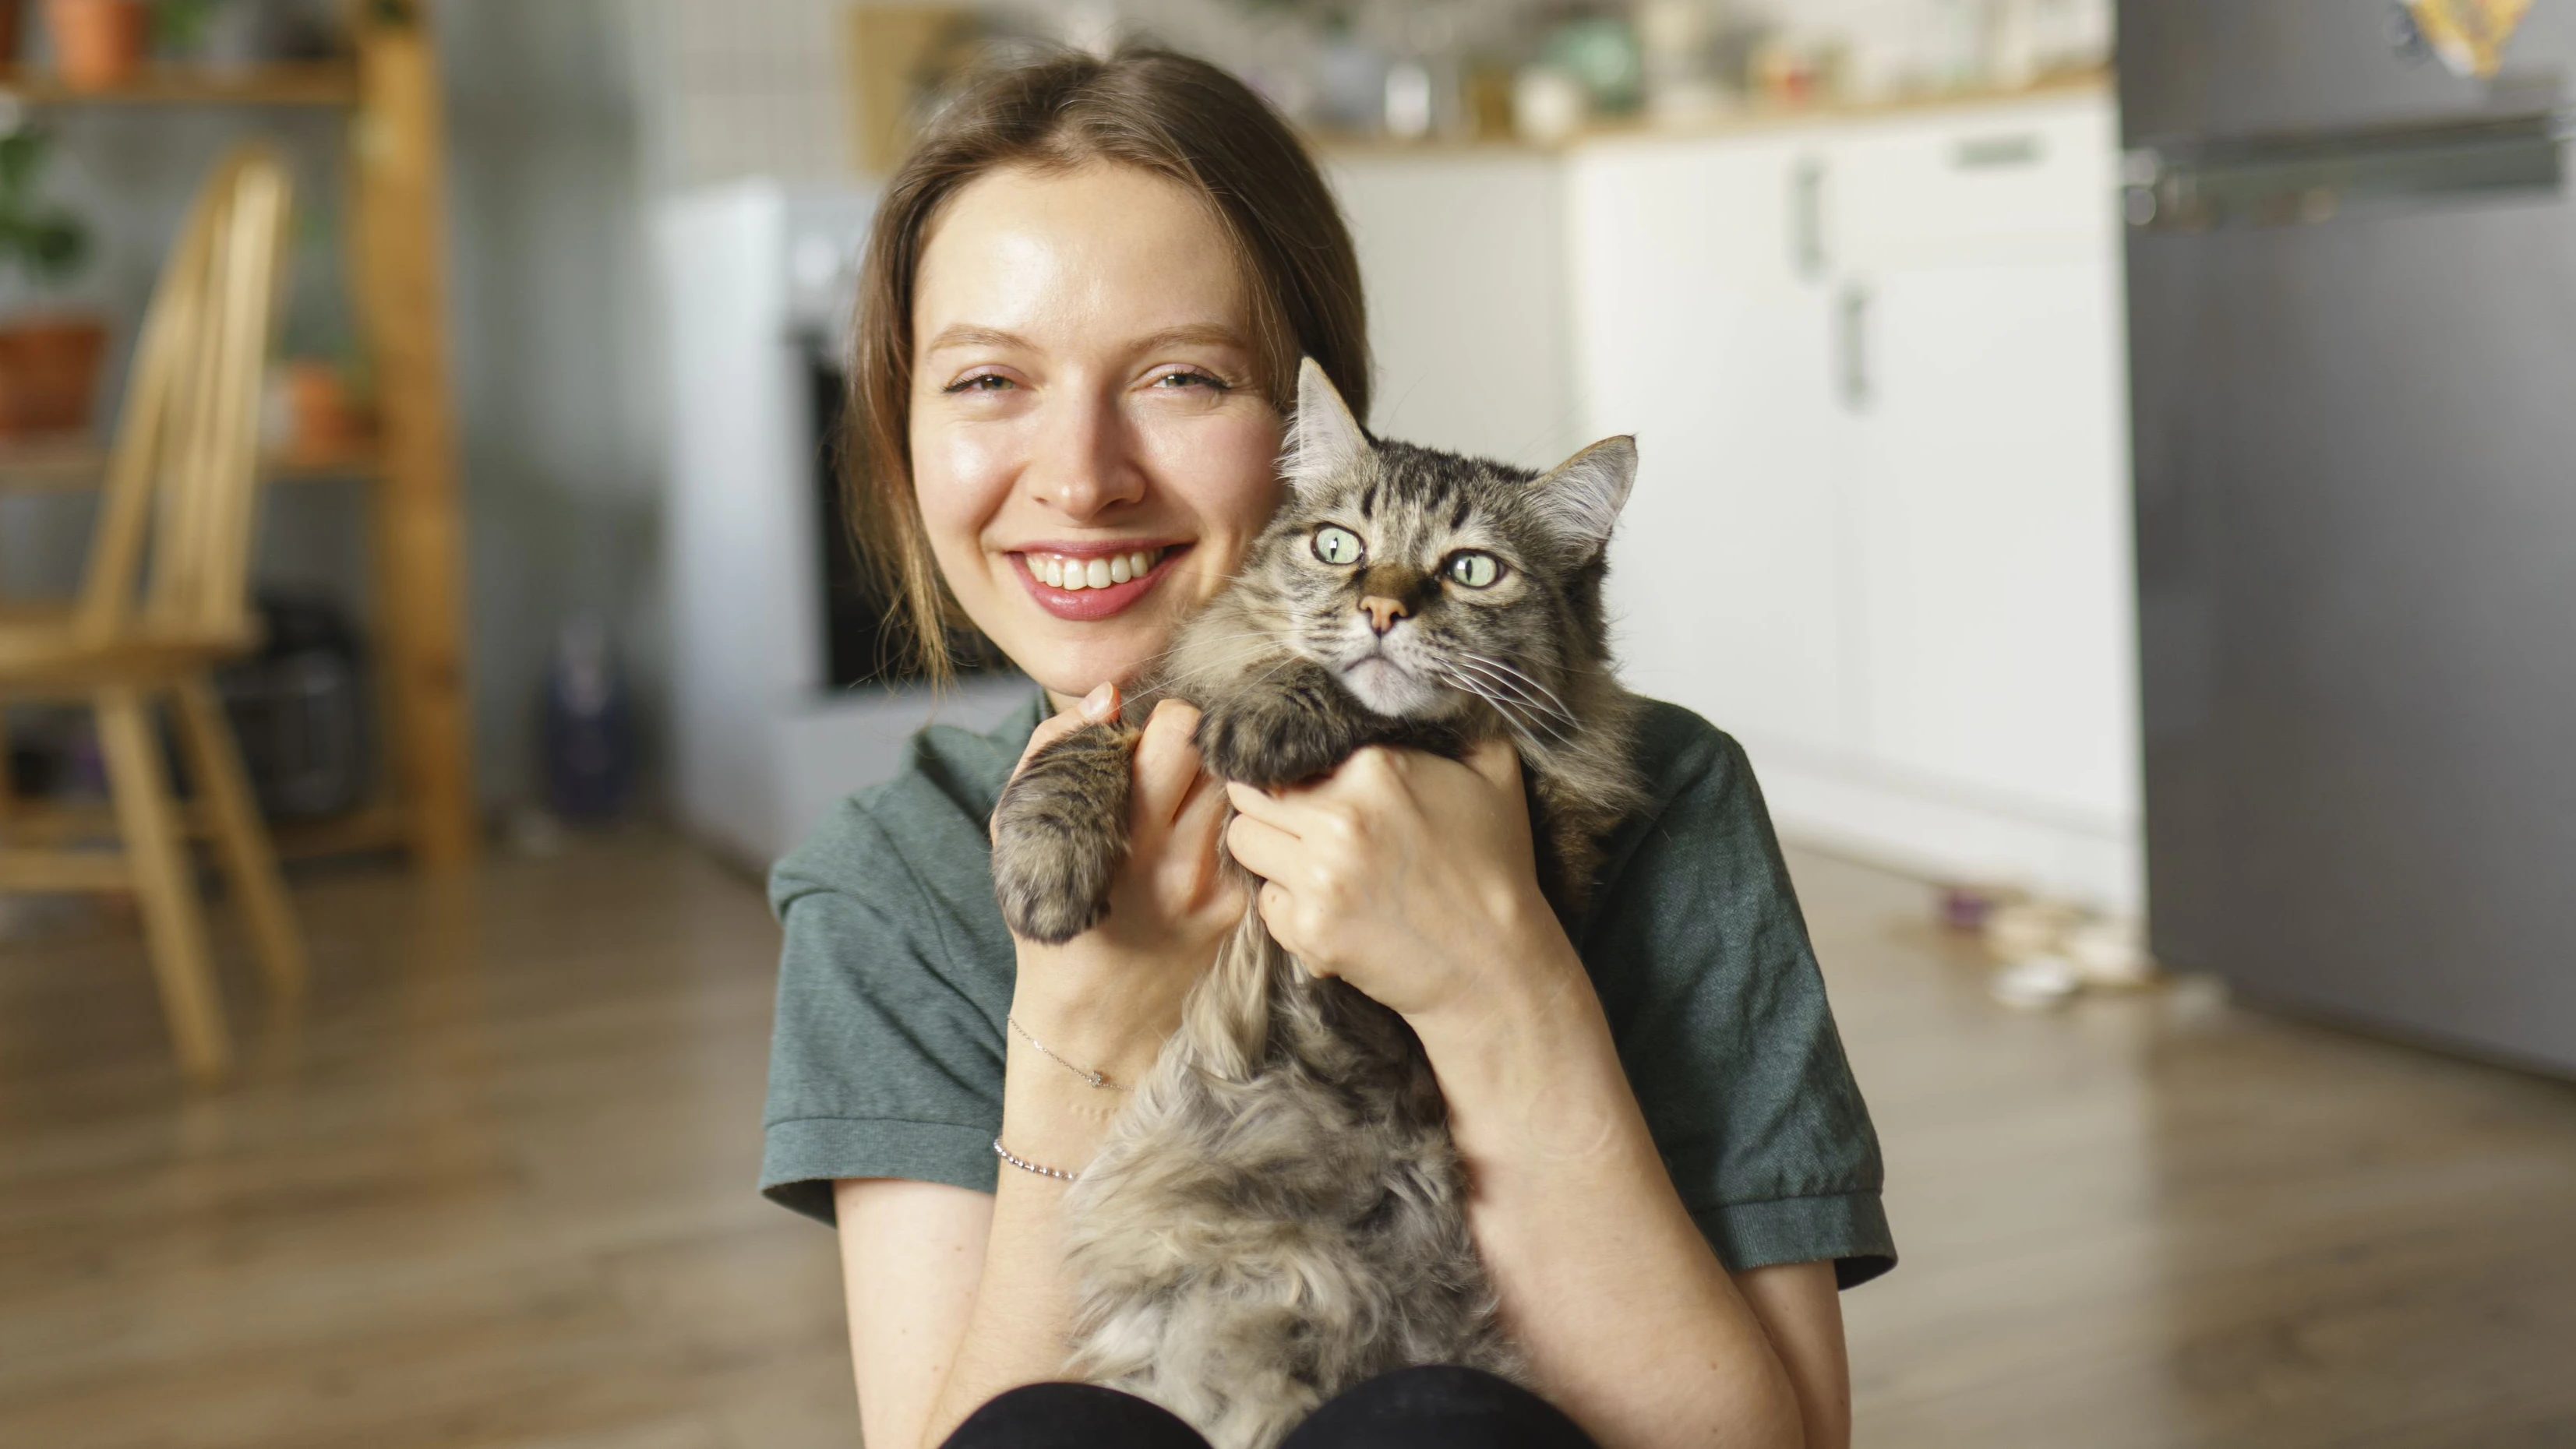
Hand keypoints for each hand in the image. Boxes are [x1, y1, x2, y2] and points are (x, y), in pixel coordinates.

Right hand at [1008, 685, 1239, 1069]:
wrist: (1091, 1018)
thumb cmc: (1050, 911)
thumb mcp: (1022, 828)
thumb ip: (1055, 749)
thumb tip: (1109, 697)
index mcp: (1120, 827)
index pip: (1180, 729)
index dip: (1166, 722)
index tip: (1149, 743)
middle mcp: (1175, 855)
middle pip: (1220, 754)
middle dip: (1199, 746)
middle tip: (1175, 768)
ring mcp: (1213, 884)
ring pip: (1237, 792)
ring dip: (1213, 787)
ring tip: (1181, 809)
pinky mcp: (1236, 907)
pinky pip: (1242, 838)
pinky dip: (1222, 832)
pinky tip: (1192, 852)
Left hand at [1223, 737, 1575, 1023]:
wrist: (1497, 967)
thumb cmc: (1497, 869)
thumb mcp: (1495, 774)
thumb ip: (1454, 720)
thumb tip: (1426, 682)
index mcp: (1375, 767)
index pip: (1286, 745)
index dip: (1287, 760)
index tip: (1298, 776)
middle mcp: (1338, 816)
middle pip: (1249, 791)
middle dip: (1268, 803)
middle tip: (1298, 821)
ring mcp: (1319, 876)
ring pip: (1243, 842)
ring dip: (1268, 849)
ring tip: (1309, 861)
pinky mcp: (1310, 929)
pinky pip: (1264, 903)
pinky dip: (1287, 905)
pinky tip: (1329, 907)